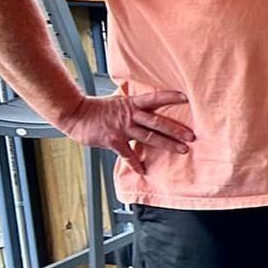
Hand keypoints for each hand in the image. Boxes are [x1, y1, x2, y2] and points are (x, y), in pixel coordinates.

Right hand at [59, 90, 191, 175]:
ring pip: (149, 137)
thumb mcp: (119, 100)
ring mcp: (122, 129)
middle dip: (176, 129)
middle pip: (157, 122)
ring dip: (167, 144)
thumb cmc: (98, 108)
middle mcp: (130, 115)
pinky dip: (135, 164)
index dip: (170, 97)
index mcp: (133, 104)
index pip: (154, 98)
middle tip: (191, 135)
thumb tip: (149, 101)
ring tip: (182, 150)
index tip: (186, 97)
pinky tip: (144, 171)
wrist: (76, 115)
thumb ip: (135, 103)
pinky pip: (127, 154)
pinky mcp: (113, 141)